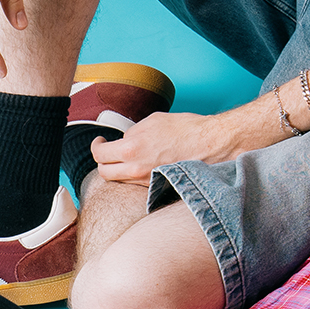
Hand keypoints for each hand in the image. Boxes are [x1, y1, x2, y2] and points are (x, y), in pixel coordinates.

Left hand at [88, 112, 220, 187]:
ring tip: (127, 160)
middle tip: (107, 153)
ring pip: (120, 181)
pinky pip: (137, 184)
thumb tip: (126, 139)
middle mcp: (136, 169)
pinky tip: (143, 166)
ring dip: (119, 170)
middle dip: (102, 162)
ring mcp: (147, 181)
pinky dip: (135, 177)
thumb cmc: (188, 129)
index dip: (96, 146)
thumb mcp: (154, 121)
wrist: (213, 144)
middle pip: (104, 173)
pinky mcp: (158, 187)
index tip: (100, 142)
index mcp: (131, 148)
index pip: (99, 154)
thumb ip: (133, 132)